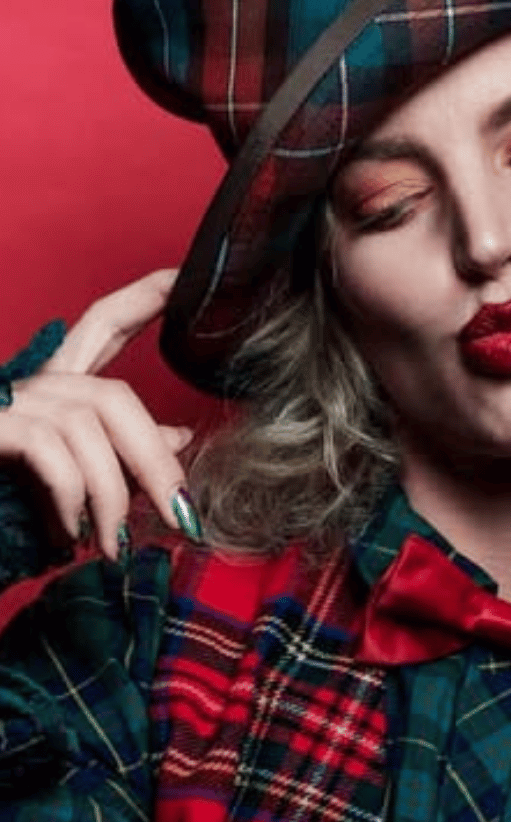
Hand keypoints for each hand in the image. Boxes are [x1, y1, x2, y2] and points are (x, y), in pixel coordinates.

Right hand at [0, 270, 194, 558]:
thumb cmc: (2, 511)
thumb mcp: (72, 486)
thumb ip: (121, 459)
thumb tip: (180, 438)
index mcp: (51, 391)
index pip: (102, 326)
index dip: (141, 298)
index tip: (181, 277)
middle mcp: (29, 386)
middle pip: (113, 396)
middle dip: (154, 461)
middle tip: (182, 517)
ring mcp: (5, 401)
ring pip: (89, 424)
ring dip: (113, 494)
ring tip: (116, 544)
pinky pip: (49, 448)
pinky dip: (71, 496)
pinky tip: (72, 532)